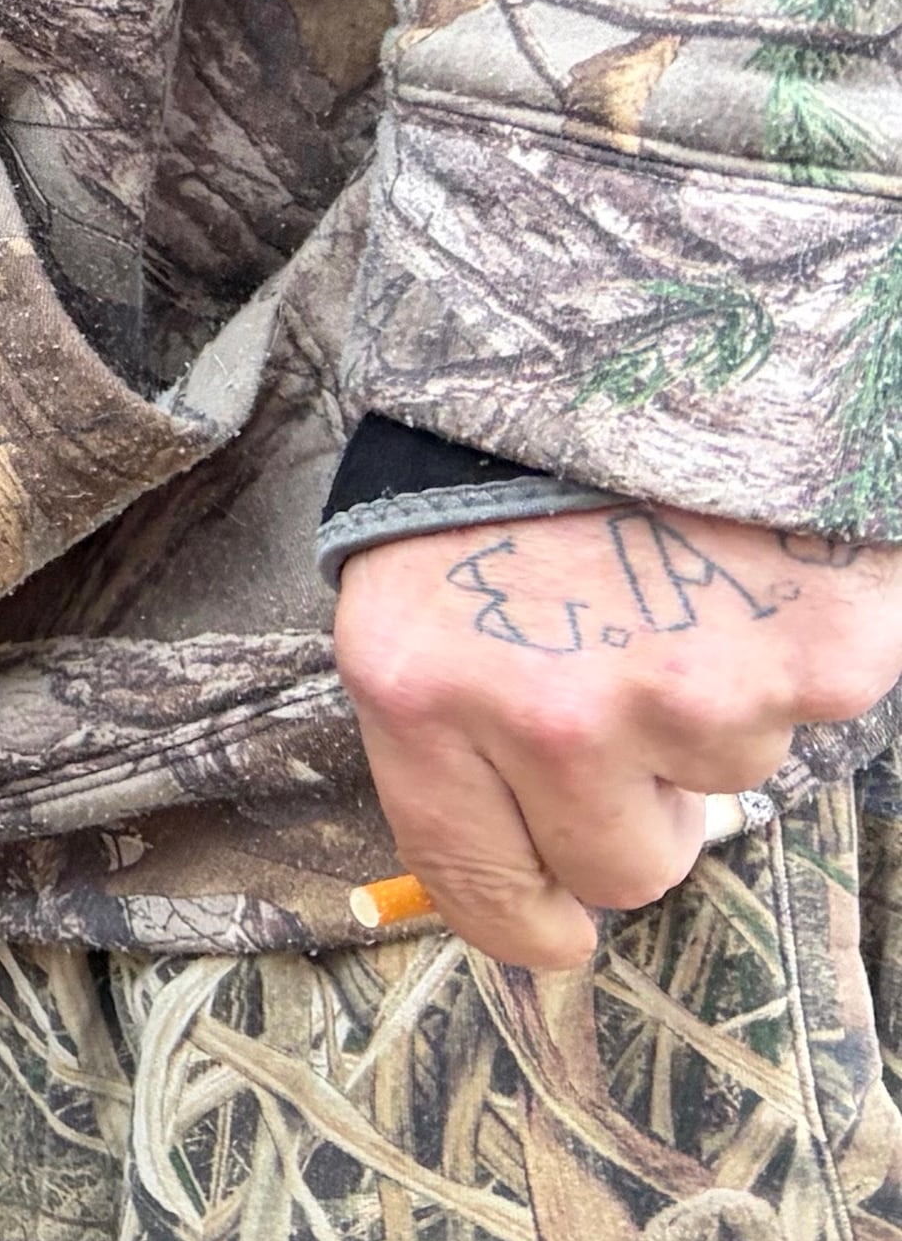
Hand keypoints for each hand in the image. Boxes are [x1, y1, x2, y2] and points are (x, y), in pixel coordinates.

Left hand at [336, 502, 901, 969]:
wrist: (637, 305)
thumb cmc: (514, 446)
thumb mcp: (425, 578)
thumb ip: (460, 718)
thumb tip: (530, 865)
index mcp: (417, 690)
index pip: (476, 877)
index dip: (528, 923)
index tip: (557, 936)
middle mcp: (547, 712)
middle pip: (627, 861)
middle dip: (638, 802)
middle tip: (634, 684)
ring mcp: (691, 691)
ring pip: (732, 772)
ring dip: (717, 700)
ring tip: (682, 580)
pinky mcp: (821, 658)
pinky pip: (822, 704)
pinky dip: (805, 643)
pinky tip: (759, 562)